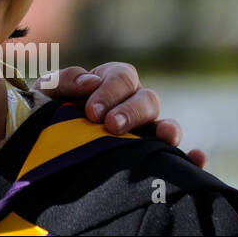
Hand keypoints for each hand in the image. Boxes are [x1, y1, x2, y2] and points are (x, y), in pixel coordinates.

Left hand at [37, 62, 207, 169]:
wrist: (40, 147)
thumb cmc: (45, 112)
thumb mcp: (47, 92)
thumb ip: (64, 80)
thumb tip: (91, 81)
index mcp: (110, 82)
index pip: (122, 77)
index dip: (110, 91)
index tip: (91, 111)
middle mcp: (132, 104)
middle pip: (147, 99)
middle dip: (131, 111)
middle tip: (111, 126)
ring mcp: (144, 131)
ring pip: (164, 124)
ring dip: (167, 129)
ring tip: (165, 138)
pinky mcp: (149, 157)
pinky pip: (177, 156)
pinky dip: (190, 157)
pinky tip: (197, 159)